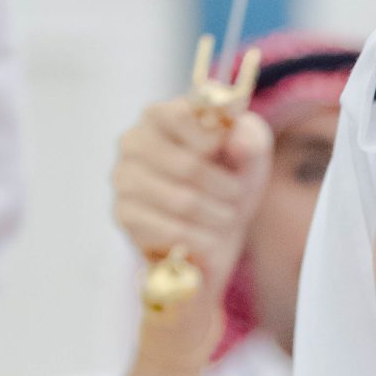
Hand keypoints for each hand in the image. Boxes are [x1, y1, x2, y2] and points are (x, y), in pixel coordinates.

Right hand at [114, 96, 273, 364]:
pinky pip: (172, 230)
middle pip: (190, 164)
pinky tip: (206, 247)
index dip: (226, 146)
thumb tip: (240, 133)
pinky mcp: (126, 221)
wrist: (210, 263)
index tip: (238, 166)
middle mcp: (132, 143)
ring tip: (222, 226)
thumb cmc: (229, 200)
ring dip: (217, 219)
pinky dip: (201, 243)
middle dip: (226, 192)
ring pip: (182, 199)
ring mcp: (123, 183)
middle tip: (237, 207)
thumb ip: (250, 139)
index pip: (193, 112)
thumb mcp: (251, 164)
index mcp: (161, 116)